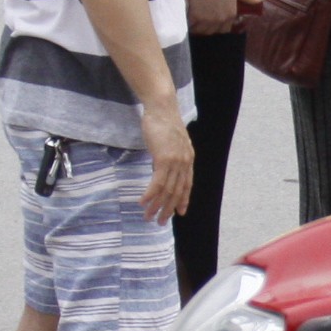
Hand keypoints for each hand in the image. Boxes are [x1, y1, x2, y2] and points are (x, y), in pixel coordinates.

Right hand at [138, 100, 193, 221]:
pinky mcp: (164, 159)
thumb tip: (163, 165)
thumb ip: (170, 155)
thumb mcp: (171, 141)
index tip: (180, 212)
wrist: (162, 108)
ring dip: (157, 206)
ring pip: (167, 191)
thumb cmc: (163, 122)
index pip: (187, 185)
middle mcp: (184, 163)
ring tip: (148, 216)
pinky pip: (157, 183)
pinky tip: (143, 202)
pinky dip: (150, 195)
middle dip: (168, 209)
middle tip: (160, 222)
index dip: (183, 200)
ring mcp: (176, 162)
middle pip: (177, 192)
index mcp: (188, 159)